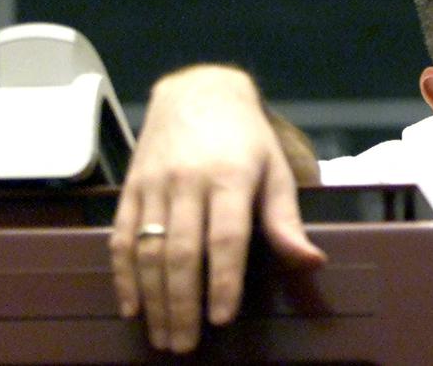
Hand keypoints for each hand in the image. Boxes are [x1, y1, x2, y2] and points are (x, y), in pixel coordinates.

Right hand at [108, 65, 325, 352]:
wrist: (199, 92)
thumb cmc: (246, 138)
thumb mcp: (276, 170)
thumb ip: (285, 221)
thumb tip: (312, 262)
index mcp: (232, 177)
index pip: (226, 237)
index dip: (224, 280)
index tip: (223, 318)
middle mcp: (189, 182)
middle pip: (182, 252)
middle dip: (182, 304)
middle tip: (185, 345)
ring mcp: (154, 185)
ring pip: (147, 250)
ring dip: (152, 299)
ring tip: (161, 336)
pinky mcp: (130, 188)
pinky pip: (120, 238)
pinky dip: (123, 276)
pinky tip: (132, 306)